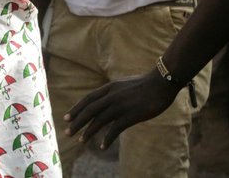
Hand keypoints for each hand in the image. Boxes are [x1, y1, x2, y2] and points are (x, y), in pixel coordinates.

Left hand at [64, 70, 179, 149]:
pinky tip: (102, 146)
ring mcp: (121, 105)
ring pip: (99, 120)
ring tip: (81, 141)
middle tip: (68, 132)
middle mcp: (112, 95)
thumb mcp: (124, 84)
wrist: (161, 82)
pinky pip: (115, 129)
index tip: (66, 117)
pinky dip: (107, 139)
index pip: (88, 99)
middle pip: (90, 110)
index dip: (77, 109)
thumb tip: (106, 99)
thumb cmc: (145, 84)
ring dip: (88, 132)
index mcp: (110, 87)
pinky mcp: (131, 115)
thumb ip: (114, 91)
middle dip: (77, 122)